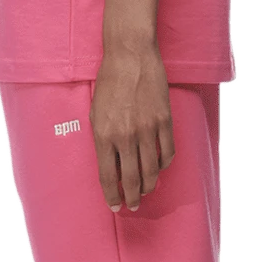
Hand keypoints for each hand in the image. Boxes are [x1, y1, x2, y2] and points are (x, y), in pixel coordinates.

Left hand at [91, 43, 175, 210]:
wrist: (130, 55)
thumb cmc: (109, 82)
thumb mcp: (95, 112)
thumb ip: (101, 138)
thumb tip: (109, 163)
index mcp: (103, 135)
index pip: (108, 176)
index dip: (112, 195)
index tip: (115, 206)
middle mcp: (125, 136)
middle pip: (131, 179)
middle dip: (132, 197)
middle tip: (134, 205)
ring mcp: (147, 129)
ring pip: (151, 170)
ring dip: (149, 185)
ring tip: (146, 190)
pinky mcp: (164, 120)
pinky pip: (167, 152)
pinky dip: (164, 164)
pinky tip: (159, 167)